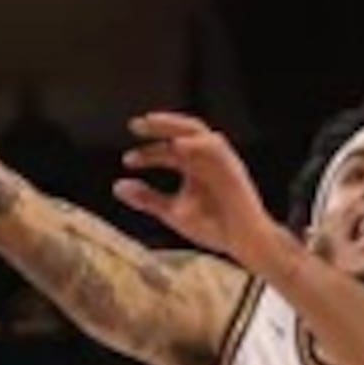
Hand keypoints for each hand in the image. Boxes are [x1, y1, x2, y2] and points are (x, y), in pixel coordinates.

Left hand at [113, 114, 288, 272]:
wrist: (245, 243)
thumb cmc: (214, 227)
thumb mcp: (172, 211)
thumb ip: (147, 199)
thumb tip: (118, 186)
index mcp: (194, 167)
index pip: (168, 151)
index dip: (147, 153)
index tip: (127, 161)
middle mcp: (206, 159)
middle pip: (182, 131)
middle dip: (159, 125)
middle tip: (135, 124)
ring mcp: (220, 161)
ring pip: (198, 131)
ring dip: (174, 125)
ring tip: (152, 121)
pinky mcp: (232, 167)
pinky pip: (215, 148)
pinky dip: (196, 144)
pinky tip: (178, 145)